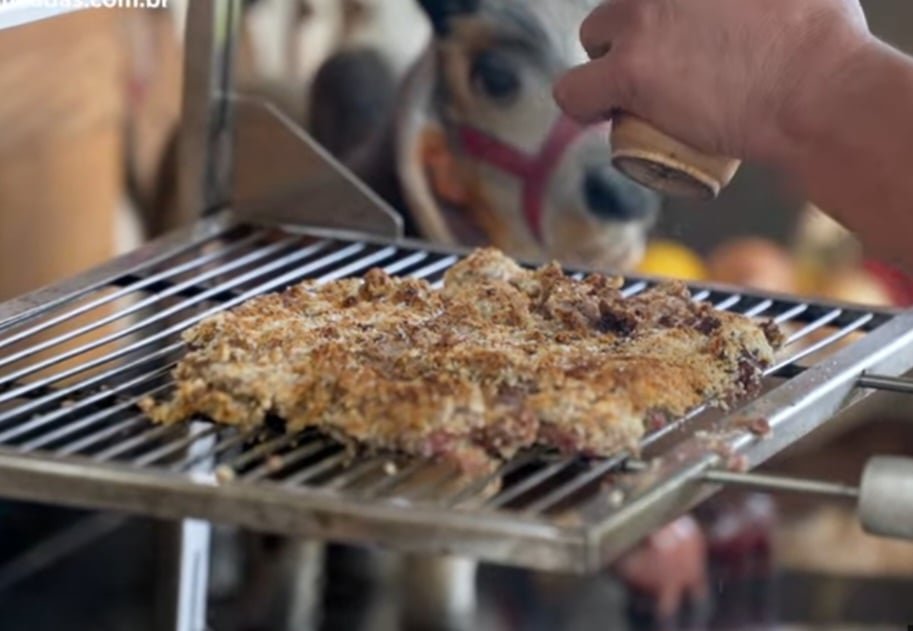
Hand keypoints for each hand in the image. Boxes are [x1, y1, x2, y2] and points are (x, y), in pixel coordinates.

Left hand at [554, 0, 872, 161]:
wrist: (816, 90)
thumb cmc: (825, 46)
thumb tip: (756, 9)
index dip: (657, 18)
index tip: (673, 41)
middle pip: (619, 6)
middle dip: (630, 36)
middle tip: (657, 71)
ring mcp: (642, 18)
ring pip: (593, 36)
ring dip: (608, 64)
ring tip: (634, 95)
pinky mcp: (630, 69)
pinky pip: (573, 88)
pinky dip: (583, 103)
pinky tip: (602, 114)